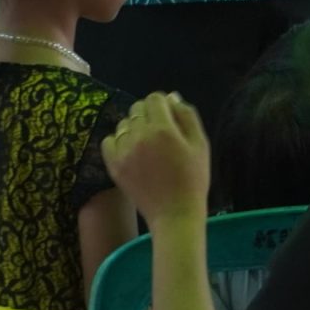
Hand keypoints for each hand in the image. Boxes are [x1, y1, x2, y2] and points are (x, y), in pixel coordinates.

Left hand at [103, 93, 210, 228]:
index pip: (154, 98)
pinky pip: (108, 141)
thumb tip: (171, 98)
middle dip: (149, 113)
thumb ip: (187, 116)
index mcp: (163, 129)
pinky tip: (131, 151)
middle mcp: (139, 136)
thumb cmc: (193, 177)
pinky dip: (118, 141)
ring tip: (146, 143)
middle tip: (161, 131)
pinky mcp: (113, 165)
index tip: (170, 116)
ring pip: (123, 124)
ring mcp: (123, 151)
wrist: (174, 212)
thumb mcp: (201, 143)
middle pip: (137, 108)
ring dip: (134, 127)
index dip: (163, 103)